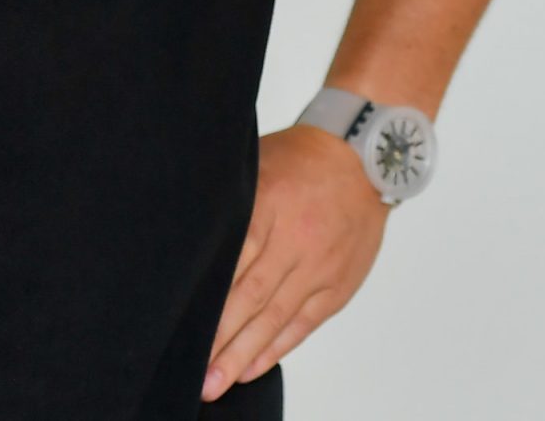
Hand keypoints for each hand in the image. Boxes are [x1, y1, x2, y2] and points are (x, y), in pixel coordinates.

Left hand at [203, 124, 389, 400]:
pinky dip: (277, 348)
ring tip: (217, 383)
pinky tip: (252, 368)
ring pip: (275, 318)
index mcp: (267, 205)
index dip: (207, 301)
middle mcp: (294, 240)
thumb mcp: (257, 166)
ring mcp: (318, 266)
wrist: (364, 160)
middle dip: (220, 340)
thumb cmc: (301, 160)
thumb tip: (188, 233)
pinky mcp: (336, 285)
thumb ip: (229, 203)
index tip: (180, 327)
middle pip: (250, 298)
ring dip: (243, 355)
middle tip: (194, 374)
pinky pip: (303, 323)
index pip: (231, 261)